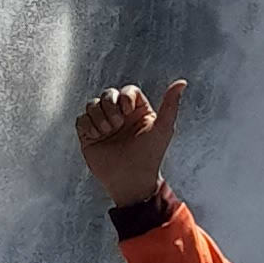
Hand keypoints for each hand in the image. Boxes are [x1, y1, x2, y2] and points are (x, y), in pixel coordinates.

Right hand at [75, 77, 185, 210]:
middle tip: (117, 126)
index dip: (125, 98)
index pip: (127, 90)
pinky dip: (88, 125)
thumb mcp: (163, 128)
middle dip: (110, 107)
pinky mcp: (89, 135)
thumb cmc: (150, 156)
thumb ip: (171, 104)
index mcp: (137, 111)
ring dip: (99, 117)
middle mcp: (119, 116)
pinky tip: (97, 136)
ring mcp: (103, 125)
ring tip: (107, 133)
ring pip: (93, 104)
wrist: (131, 180)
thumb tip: (182, 82)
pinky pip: (81, 119)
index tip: (128, 113)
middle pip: (108, 94)